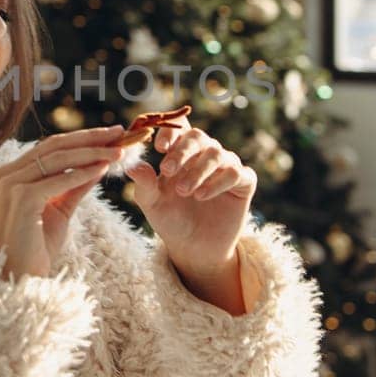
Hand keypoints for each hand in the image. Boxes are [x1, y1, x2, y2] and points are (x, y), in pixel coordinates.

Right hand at [0, 125, 125, 278]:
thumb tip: (99, 163)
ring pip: (57, 159)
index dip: (81, 138)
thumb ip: (75, 185)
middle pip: (53, 146)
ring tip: (117, 153)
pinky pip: (58, 180)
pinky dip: (82, 173)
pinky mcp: (21, 198)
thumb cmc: (38, 245)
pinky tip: (102, 170)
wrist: (23, 276)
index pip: (49, 147)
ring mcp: (10, 184)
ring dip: (91, 153)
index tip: (110, 135)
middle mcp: (5, 174)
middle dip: (89, 138)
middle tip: (119, 134)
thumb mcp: (60, 208)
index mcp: (10, 173)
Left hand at [124, 123, 256, 277]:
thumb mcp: (152, 202)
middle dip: (182, 151)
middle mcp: (205, 154)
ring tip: (184, 191)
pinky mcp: (244, 183)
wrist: (194, 248)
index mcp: (182, 152)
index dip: (170, 131)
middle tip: (167, 171)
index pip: (179, 128)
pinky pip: (235, 173)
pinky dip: (218, 182)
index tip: (159, 147)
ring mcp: (226, 166)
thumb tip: (131, 165)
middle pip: (198, 137)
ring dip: (198, 171)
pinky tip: (202, 195)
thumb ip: (144, 183)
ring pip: (216, 154)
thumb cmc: (171, 219)